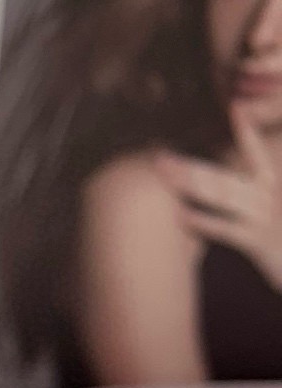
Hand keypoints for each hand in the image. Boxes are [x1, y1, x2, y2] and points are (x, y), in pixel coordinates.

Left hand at [156, 103, 281, 291]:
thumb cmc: (281, 235)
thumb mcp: (272, 207)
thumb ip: (253, 188)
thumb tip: (225, 183)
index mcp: (272, 182)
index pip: (257, 151)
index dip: (247, 130)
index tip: (235, 106)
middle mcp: (268, 194)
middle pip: (222, 177)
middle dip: (189, 167)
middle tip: (158, 157)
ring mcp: (263, 216)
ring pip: (222, 195)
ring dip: (190, 183)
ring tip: (164, 175)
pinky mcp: (258, 241)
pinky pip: (227, 229)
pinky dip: (204, 222)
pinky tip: (180, 216)